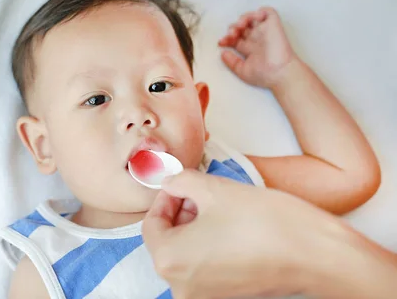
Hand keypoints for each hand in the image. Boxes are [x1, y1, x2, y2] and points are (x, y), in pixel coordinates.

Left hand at [141, 170, 361, 298]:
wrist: (317, 255)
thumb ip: (180, 181)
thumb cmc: (265, 223)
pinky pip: (204, 266)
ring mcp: (204, 296)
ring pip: (186, 252)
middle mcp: (181, 286)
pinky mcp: (225, 297)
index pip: (151, 223)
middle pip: (167, 240)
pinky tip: (232, 226)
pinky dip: (210, 244)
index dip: (166, 198)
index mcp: (169, 260)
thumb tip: (170, 182)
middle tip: (202, 193)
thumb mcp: (213, 188)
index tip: (182, 185)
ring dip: (196, 226)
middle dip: (181, 212)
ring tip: (221, 206)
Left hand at [218, 7, 296, 87]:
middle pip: (241, 27)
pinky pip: (267, 11)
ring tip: (239, 27)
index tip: (221, 42)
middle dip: (232, 28)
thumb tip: (222, 53)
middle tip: (231, 35)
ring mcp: (264, 31)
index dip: (226, 38)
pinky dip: (260, 11)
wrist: (280, 73)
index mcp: (249, 48)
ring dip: (242, 19)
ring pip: (251, 17)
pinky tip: (253, 20)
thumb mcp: (242, 71)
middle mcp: (256, 39)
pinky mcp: (273, 25)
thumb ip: (231, 62)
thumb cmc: (264, 75)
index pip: (235, 38)